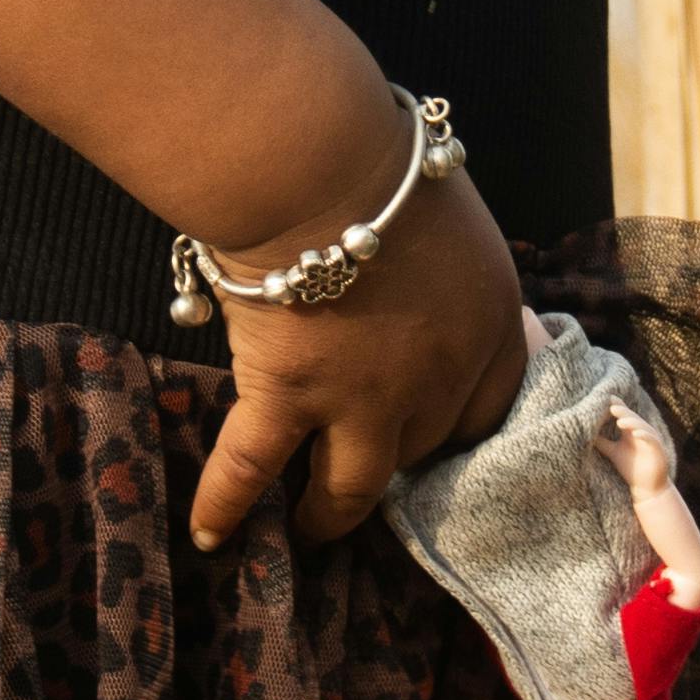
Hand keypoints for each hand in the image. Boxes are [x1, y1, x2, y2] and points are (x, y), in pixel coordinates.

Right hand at [189, 160, 526, 554]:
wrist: (319, 163)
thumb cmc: (382, 165)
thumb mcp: (449, 222)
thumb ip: (443, 273)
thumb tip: (419, 284)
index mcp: (485, 325)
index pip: (489, 408)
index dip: (460, 429)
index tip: (439, 437)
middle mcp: (435, 378)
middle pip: (424, 446)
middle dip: (399, 456)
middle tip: (369, 464)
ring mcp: (361, 399)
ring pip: (351, 487)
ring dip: (330, 515)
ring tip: (310, 532)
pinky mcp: (288, 398)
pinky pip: (251, 467)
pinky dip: (225, 505)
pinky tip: (209, 536)